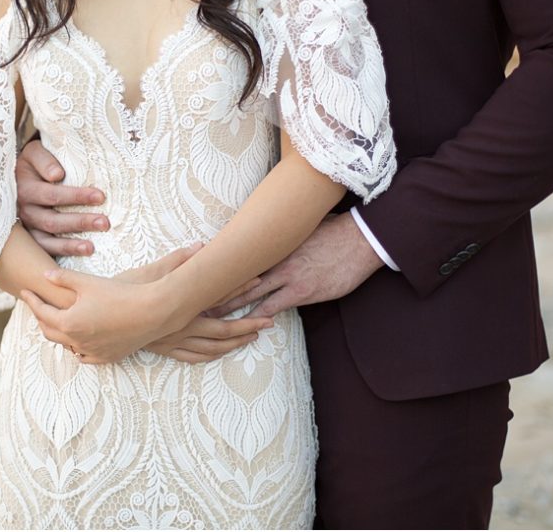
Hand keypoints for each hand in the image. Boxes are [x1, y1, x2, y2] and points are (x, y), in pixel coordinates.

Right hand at [15, 139, 109, 256]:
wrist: (19, 174)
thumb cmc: (34, 163)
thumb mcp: (34, 152)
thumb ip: (44, 159)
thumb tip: (57, 175)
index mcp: (25, 189)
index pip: (52, 195)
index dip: (76, 196)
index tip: (100, 196)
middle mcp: (25, 210)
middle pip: (52, 220)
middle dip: (80, 222)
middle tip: (104, 223)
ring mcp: (28, 227)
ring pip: (48, 240)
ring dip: (71, 244)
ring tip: (92, 247)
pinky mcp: (32, 239)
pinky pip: (46, 250)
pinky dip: (64, 252)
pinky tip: (83, 253)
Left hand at [20, 269, 165, 363]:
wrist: (152, 311)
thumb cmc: (119, 294)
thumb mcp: (87, 282)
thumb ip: (63, 279)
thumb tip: (44, 275)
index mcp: (68, 322)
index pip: (42, 312)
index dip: (32, 301)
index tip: (25, 292)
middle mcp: (77, 341)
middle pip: (49, 331)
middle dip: (41, 317)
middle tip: (38, 306)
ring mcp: (92, 352)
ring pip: (66, 345)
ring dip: (58, 334)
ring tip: (57, 321)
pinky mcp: (107, 357)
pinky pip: (85, 357)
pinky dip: (77, 348)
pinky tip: (78, 341)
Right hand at [117, 244, 271, 362]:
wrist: (98, 318)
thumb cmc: (122, 293)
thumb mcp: (148, 273)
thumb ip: (177, 261)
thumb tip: (201, 247)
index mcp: (181, 309)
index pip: (218, 299)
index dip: (240, 291)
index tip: (259, 283)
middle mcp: (181, 329)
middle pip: (222, 331)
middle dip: (247, 326)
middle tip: (268, 322)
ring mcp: (173, 342)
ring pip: (210, 348)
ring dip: (233, 343)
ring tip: (251, 337)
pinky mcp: (163, 348)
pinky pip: (193, 357)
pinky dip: (210, 355)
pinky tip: (219, 352)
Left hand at [204, 212, 383, 318]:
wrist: (360, 239)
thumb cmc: (334, 229)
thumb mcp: (302, 225)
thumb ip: (282, 232)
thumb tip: (267, 226)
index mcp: (272, 241)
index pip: (237, 254)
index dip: (218, 265)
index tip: (198, 271)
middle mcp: (274, 257)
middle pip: (236, 274)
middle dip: (214, 288)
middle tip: (192, 299)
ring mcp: (287, 275)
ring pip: (249, 293)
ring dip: (229, 307)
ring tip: (209, 318)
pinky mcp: (302, 291)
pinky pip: (274, 306)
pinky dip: (259, 317)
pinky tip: (246, 326)